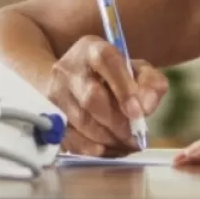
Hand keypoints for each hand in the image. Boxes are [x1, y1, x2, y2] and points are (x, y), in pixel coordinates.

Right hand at [45, 35, 167, 155]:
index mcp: (93, 49)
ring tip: (125, 144)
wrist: (72, 79)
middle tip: (134, 136)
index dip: (124, 88)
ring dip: (106, 137)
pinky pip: (67, 137)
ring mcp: (55, 92)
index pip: (107, 61)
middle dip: (117, 121)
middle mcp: (69, 67)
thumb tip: (145, 106)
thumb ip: (151, 83)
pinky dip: (90, 148)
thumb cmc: (112, 76)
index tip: (138, 113)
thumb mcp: (137, 71)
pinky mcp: (49, 116)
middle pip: (91, 97)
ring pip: (80, 120)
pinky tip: (106, 149)